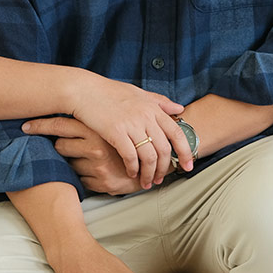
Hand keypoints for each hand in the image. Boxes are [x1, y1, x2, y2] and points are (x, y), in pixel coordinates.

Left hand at [22, 116, 143, 195]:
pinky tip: (93, 172)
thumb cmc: (124, 143)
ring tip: (87, 159)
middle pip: (59, 145)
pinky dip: (82, 176)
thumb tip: (65, 101)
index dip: (41, 125)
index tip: (26, 126)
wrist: (148, 166)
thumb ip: (90, 117)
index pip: (61, 125)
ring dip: (72, 162)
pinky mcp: (100, 182)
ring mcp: (97, 165)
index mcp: (97, 128)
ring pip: (67, 163)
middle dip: (59, 146)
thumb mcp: (109, 126)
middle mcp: (96, 146)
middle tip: (59, 143)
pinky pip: (78, 178)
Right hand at [67, 74, 192, 188]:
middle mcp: (145, 116)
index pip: (177, 133)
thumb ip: (159, 102)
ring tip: (147, 182)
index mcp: (153, 108)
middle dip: (165, 169)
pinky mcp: (116, 132)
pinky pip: (130, 157)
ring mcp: (131, 124)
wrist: (84, 90)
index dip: (185, 152)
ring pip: (149, 157)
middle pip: (163, 149)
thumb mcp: (138, 92)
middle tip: (162, 179)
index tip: (188, 166)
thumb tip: (180, 109)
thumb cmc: (109, 92)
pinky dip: (133, 168)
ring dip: (150, 173)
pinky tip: (132, 173)